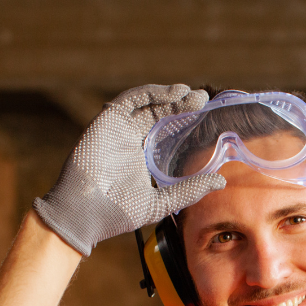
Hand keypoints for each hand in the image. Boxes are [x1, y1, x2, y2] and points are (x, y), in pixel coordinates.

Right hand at [32, 84, 225, 255]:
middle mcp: (132, 140)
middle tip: (203, 100)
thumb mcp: (163, 201)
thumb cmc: (118, 213)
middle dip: (182, 107)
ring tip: (193, 95)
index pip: (167, 133)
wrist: (85, 213)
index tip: (207, 118)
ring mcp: (120, 129)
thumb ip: (190, 190)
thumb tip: (220, 182)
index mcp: (143, 158)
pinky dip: (153, 92)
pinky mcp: (108, 120)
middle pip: (161, 115)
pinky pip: (132, 99)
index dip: (186, 123)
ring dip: (171, 97)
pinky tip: (174, 93)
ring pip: (149, 104)